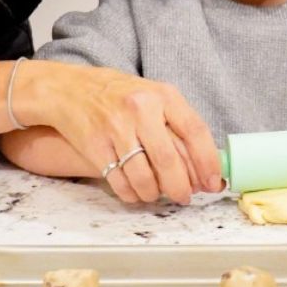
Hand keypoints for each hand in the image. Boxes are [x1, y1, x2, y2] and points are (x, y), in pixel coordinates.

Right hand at [18, 61, 222, 205]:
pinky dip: (132, 193)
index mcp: (164, 96)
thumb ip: (180, 124)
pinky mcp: (96, 145)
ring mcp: (116, 127)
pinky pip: (119, 180)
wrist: (72, 89)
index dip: (208, 160)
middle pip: (168, 159)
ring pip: (143, 175)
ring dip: (154, 193)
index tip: (214, 182)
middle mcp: (141, 110)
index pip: (195, 130)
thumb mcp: (156, 97)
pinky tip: (137, 193)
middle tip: (186, 197)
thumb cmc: (123, 95)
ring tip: (158, 194)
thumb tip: (205, 164)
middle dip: (181, 186)